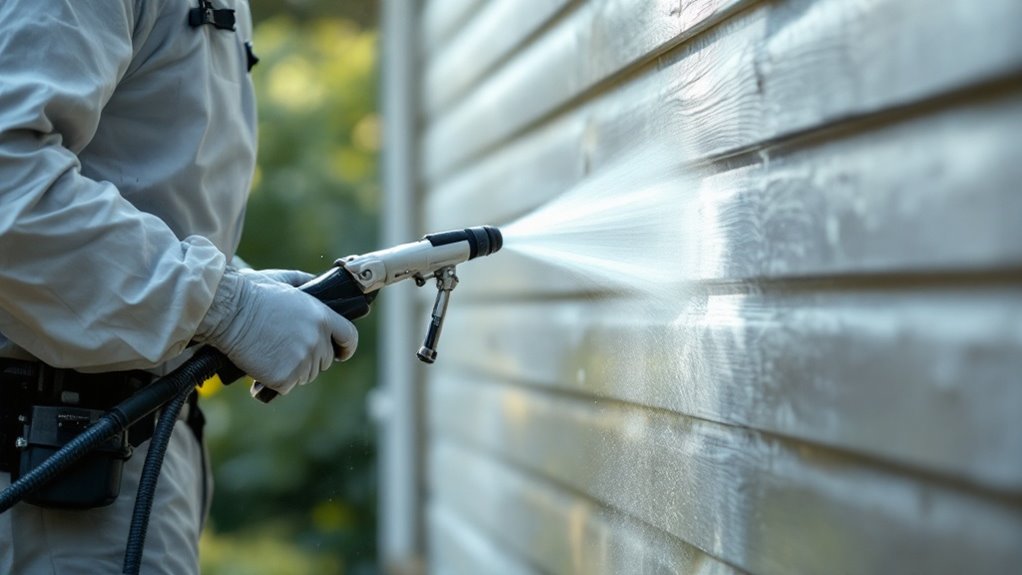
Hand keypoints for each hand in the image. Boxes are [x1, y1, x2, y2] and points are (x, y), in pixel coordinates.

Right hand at [196, 268, 357, 394]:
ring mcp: (302, 360)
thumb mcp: (285, 280)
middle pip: (324, 360)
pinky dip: (275, 381)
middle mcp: (317, 340)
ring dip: (292, 370)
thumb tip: (316, 285)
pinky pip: (286, 386)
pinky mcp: (285, 377)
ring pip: (306, 375)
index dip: (345, 348)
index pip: (349, 338)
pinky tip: (262, 366)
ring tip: (271, 353)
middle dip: (309, 357)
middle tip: (285, 348)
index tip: (340, 353)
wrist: (226, 311)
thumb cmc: (252, 293)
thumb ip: (307, 284)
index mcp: (322, 317)